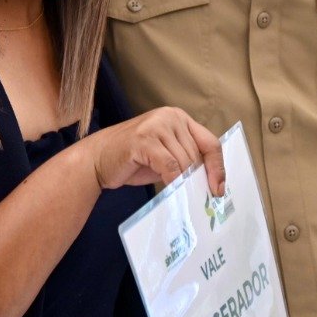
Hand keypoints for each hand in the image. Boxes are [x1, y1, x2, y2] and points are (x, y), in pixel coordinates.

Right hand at [85, 107, 225, 196]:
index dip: (218, 168)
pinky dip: (173, 182)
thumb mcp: (165, 156)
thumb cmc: (133, 160)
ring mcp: (156, 125)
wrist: (97, 159)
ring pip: (185, 162)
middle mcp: (170, 117)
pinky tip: (170, 191)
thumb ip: (185, 159)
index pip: (210, 142)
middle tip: (195, 200)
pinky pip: (170, 166)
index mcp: (179, 118)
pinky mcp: (144, 139)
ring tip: (181, 197)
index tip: (218, 190)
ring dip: (185, 184)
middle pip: (197, 155)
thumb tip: (211, 182)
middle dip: (197, 180)